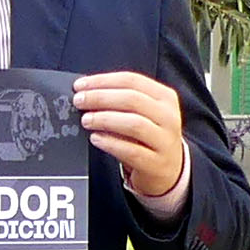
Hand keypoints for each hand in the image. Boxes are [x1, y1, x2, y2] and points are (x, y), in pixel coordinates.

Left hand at [73, 72, 186, 199]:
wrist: (169, 169)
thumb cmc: (148, 137)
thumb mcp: (144, 113)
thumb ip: (120, 101)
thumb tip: (87, 92)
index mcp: (164, 97)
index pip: (132, 80)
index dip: (103, 81)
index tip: (81, 85)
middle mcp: (168, 117)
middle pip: (132, 99)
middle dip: (100, 98)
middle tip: (80, 101)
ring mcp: (164, 141)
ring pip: (134, 124)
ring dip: (105, 119)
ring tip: (86, 120)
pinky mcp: (156, 163)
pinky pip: (131, 151)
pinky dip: (110, 143)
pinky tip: (96, 138)